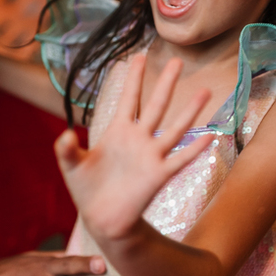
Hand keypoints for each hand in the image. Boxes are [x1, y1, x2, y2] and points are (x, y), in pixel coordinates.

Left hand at [54, 55, 212, 241]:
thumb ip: (66, 149)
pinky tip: (210, 136)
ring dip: (190, 111)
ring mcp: (151, 156)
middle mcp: (138, 139)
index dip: (133, 78)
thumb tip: (66, 135)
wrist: (101, 218)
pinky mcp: (159, 175)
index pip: (129, 98)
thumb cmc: (86, 189)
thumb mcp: (71, 166)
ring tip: (204, 91)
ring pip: (175, 128)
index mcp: (118, 131)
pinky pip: (180, 160)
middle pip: (156, 105)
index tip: (138, 56)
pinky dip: (195, 149)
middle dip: (165, 83)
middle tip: (177, 61)